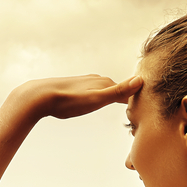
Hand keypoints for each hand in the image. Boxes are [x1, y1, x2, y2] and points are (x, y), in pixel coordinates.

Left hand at [13, 74, 143, 119]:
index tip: (147, 106)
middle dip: (126, 96)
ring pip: (104, 89)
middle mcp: (96, 80)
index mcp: (104, 83)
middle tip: (137, 107)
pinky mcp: (73, 88)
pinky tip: (94, 100)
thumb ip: (118, 91)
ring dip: (112, 95)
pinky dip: (98, 97)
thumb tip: (140, 80)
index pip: (128, 90)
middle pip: (117, 88)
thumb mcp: (96, 99)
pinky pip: (91, 92)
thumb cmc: (68, 100)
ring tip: (120, 103)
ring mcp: (84, 83)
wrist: (39, 97)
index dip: (136, 98)